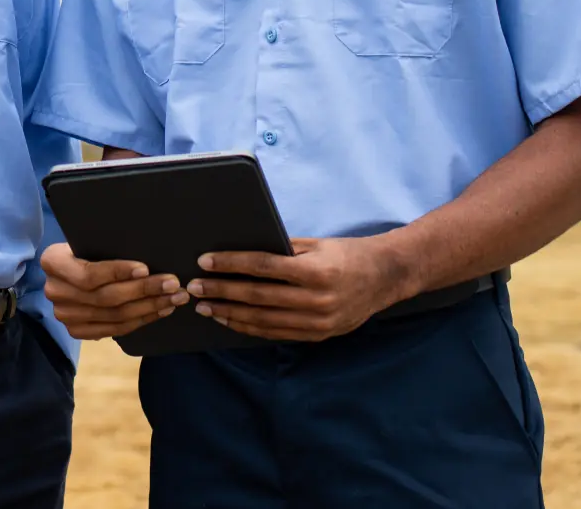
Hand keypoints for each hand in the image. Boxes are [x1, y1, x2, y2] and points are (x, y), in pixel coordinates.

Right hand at [38, 241, 187, 339]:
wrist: (65, 270)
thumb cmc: (82, 248)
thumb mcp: (86, 240)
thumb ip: (106, 246)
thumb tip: (146, 250)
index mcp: (53, 262)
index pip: (88, 274)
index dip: (118, 272)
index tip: (145, 269)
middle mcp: (55, 292)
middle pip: (106, 298)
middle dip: (144, 291)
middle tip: (172, 284)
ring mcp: (65, 315)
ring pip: (114, 316)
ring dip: (149, 307)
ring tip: (174, 298)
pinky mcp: (77, 331)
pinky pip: (115, 329)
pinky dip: (141, 320)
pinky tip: (159, 311)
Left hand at [186, 236, 414, 341]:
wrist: (386, 278)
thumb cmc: (346, 253)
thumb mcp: (315, 245)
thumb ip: (281, 250)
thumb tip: (240, 252)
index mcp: (315, 271)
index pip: (262, 267)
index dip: (230, 265)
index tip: (204, 262)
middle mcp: (317, 300)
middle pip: (257, 297)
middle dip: (221, 292)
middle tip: (193, 288)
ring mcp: (319, 322)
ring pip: (264, 320)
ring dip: (230, 314)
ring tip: (205, 306)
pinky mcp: (319, 335)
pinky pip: (277, 334)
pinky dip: (250, 328)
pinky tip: (231, 320)